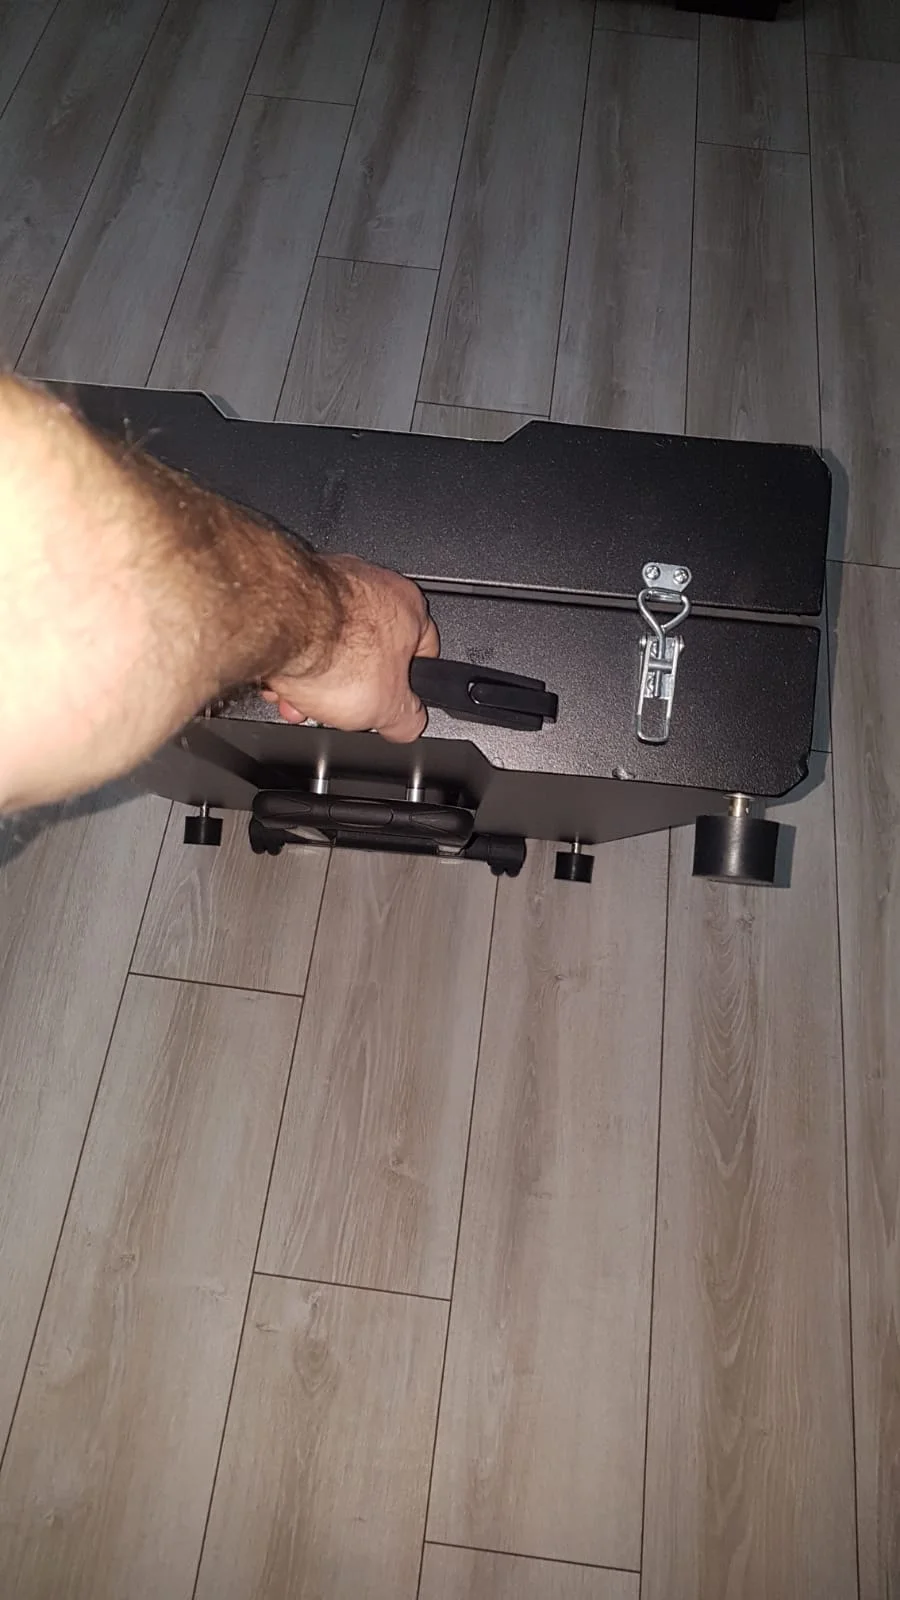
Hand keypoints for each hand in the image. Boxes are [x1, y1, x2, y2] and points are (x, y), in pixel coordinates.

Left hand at [262, 555, 438, 741]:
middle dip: (348, 687)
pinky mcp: (292, 588)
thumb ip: (407, 719)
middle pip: (368, 651)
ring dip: (315, 676)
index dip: (407, 686)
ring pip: (328, 643)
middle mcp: (372, 585)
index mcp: (409, 606)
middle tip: (338, 708)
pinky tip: (283, 678)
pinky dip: (291, 655)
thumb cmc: (336, 651)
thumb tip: (407, 725)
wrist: (279, 628)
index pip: (423, 652)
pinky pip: (298, 630)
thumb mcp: (390, 710)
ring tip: (300, 699)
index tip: (392, 704)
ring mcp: (330, 582)